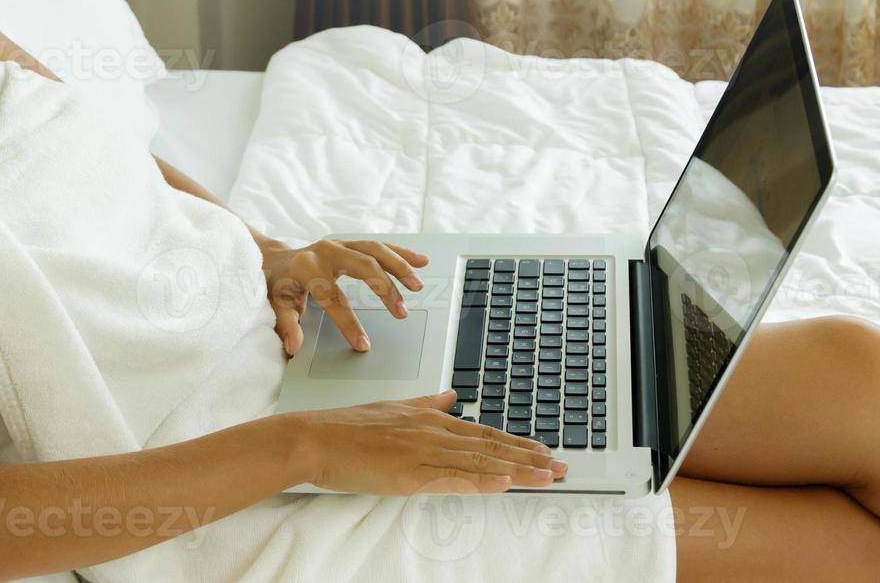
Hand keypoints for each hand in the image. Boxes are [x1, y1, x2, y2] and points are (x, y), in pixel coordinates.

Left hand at [259, 237, 429, 355]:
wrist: (275, 258)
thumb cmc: (279, 283)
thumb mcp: (277, 304)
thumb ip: (286, 325)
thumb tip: (294, 346)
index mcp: (307, 267)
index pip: (332, 297)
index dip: (348, 322)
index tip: (363, 344)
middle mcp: (326, 250)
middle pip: (363, 265)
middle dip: (384, 289)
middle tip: (401, 313)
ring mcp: (340, 244)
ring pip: (376, 250)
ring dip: (399, 267)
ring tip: (417, 285)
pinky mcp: (350, 243)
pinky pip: (380, 246)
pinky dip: (401, 253)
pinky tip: (420, 261)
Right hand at [286, 390, 567, 493]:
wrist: (317, 438)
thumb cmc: (349, 427)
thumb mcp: (395, 408)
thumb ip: (427, 404)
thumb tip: (453, 397)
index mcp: (430, 420)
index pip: (484, 433)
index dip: (517, 443)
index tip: (544, 451)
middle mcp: (432, 432)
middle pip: (490, 446)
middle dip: (529, 458)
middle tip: (562, 467)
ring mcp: (422, 452)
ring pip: (479, 460)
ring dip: (517, 469)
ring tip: (547, 475)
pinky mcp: (409, 474)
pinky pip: (451, 478)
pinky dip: (480, 478)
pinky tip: (503, 482)